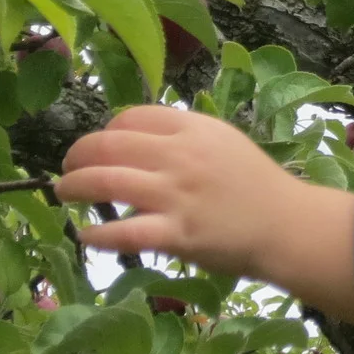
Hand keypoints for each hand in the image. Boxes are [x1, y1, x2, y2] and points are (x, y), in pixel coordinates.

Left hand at [58, 106, 353, 321]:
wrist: (288, 225)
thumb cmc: (256, 184)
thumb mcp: (223, 140)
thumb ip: (183, 135)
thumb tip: (137, 137)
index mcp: (192, 128)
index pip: (131, 118)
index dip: (106, 131)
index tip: (99, 147)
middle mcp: (180, 155)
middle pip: (108, 145)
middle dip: (77, 156)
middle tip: (67, 169)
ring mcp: (176, 195)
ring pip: (105, 182)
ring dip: (74, 187)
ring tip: (64, 193)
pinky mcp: (177, 234)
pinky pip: (122, 232)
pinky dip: (96, 234)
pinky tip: (86, 236)